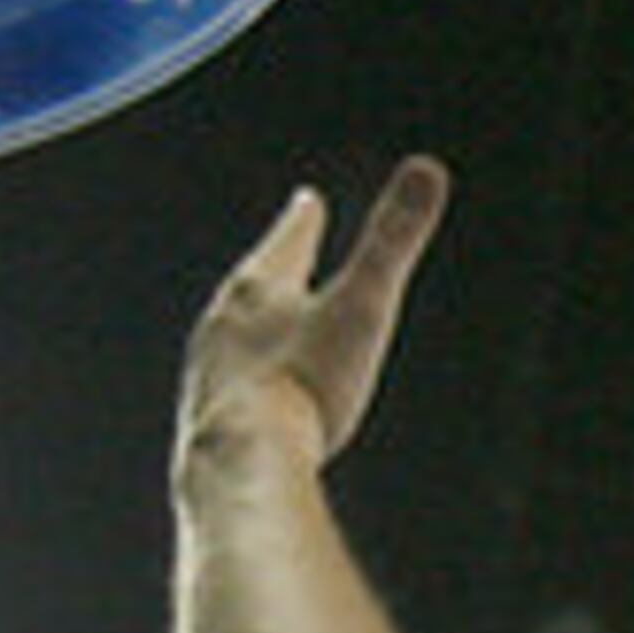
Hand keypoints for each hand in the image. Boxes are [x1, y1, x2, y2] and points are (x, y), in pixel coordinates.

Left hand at [180, 156, 453, 470]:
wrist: (243, 463)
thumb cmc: (304, 384)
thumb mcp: (363, 304)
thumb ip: (394, 240)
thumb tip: (428, 168)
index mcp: (258, 290)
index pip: (286, 242)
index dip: (303, 221)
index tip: (306, 201)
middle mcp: (221, 328)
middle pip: (250, 288)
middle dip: (271, 273)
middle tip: (278, 260)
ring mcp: (207, 377)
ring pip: (231, 342)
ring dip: (251, 333)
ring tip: (263, 334)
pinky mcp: (205, 424)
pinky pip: (228, 394)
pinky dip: (246, 386)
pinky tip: (254, 407)